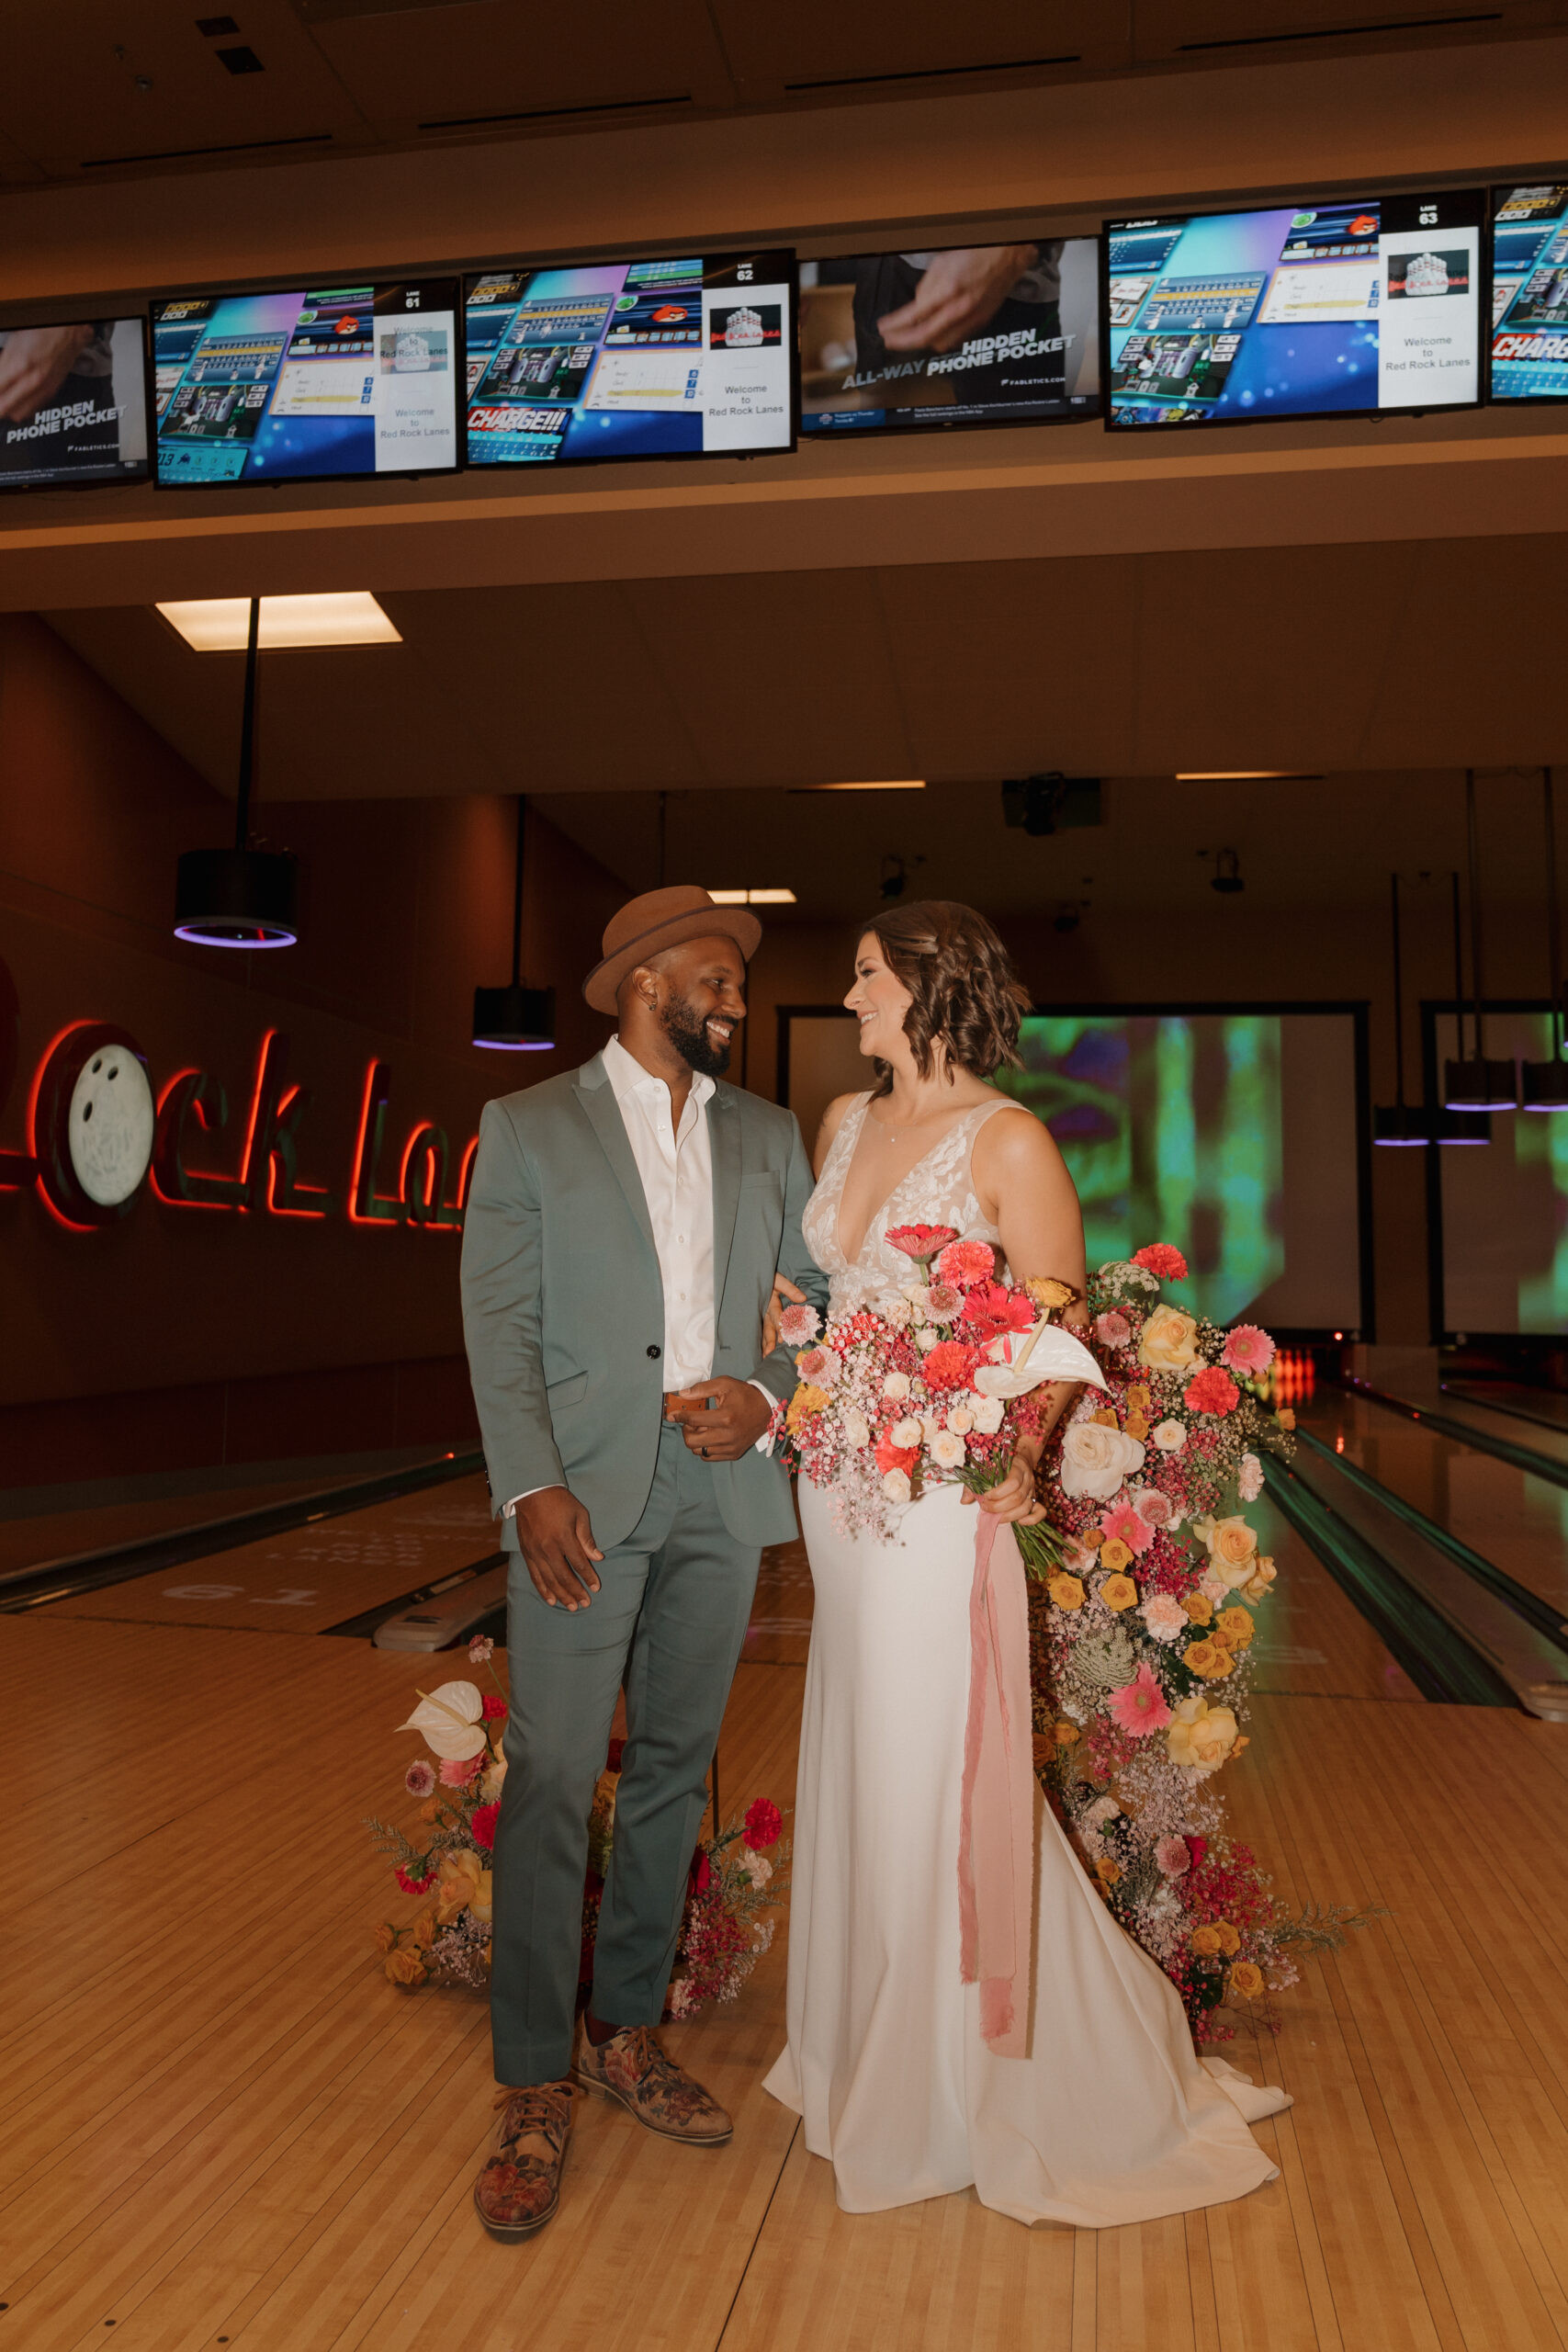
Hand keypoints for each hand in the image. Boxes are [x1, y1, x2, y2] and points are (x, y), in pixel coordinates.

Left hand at [0, 325, 94, 423]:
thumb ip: (1, 365)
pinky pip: (32, 409)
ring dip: (8, 410)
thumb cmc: (42, 331)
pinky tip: (16, 402)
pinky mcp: (51, 392)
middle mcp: (33, 381)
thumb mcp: (13, 344)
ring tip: (2, 403)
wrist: (68, 332)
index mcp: (20, 366)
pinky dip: (22, 409)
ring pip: (18, 413)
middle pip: (5, 408)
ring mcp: (43, 389)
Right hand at [514, 1485, 602, 1610]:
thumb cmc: (559, 1501)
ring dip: (561, 1595)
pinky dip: (543, 1589)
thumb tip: (598, 1558)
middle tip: (585, 1604)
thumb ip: (587, 1539)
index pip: (579, 1563)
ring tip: (571, 1607)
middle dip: (576, 1591)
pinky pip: (535, 1575)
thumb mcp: (579, 1514)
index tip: (596, 1587)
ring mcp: (535, 1552)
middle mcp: (548, 1548)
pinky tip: (551, 1599)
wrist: (531, 1491)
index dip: (588, 1577)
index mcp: (563, 1537)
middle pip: (564, 1576)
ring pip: (549, 1579)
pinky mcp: (526, 1553)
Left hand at [670, 1377, 772, 1461]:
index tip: (672, 1415)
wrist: (767, 1408)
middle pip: (692, 1442)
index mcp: (725, 1417)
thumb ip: (701, 1389)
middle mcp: (728, 1435)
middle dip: (686, 1431)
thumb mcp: (724, 1384)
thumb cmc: (744, 1395)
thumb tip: (682, 1394)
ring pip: (699, 1451)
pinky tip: (709, 1436)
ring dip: (696, 1439)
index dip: (679, 1416)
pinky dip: (704, 1447)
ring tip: (703, 1428)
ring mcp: (731, 1447)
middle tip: (691, 1422)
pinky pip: (709, 1457)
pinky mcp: (734, 1453)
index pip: (693, 1420)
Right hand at [763, 1273, 806, 1357]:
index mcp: (770, 1302)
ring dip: (764, 1344)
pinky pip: (761, 1330)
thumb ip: (790, 1289)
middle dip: (769, 1341)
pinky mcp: (760, 1317)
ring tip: (765, 1356)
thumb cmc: (768, 1277)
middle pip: (768, 1327)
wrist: (750, 1275)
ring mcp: (761, 1315)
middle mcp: (764, 1311)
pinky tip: (762, 1351)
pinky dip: (761, 1341)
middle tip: (770, 1353)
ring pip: (763, 1331)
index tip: (783, 1338)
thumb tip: (803, 1298)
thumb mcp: (779, 1280)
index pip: (776, 1316)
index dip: (780, 1327)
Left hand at [877, 246, 1039, 353]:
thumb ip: (927, 286)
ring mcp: (971, 318)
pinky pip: (955, 339)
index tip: (883, 328)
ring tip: (909, 338)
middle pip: (924, 336)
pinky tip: (933, 335)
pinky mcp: (980, 322)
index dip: (895, 326)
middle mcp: (959, 309)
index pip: (913, 316)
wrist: (1008, 255)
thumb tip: (917, 306)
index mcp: (947, 290)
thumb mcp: (942, 262)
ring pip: (940, 343)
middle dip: (903, 342)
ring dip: (921, 343)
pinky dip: (940, 340)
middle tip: (889, 340)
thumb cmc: (976, 252)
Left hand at [962, 1449, 1046, 1525]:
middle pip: (1018, 1498)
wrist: (1021, 1455)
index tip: (985, 1496)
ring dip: (1009, 1516)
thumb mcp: (985, 1468)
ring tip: (995, 1516)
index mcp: (1017, 1467)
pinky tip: (1019, 1522)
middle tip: (985, 1507)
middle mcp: (1028, 1480)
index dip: (997, 1493)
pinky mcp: (1035, 1499)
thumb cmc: (1001, 1463)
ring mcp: (1033, 1490)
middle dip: (999, 1507)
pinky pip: (1040, 1512)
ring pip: (1026, 1507)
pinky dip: (1031, 1520)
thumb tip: (964, 1501)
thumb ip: (974, 1483)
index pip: (1012, 1483)